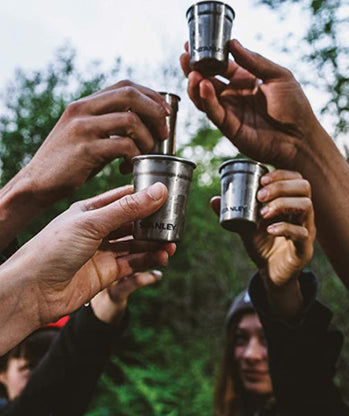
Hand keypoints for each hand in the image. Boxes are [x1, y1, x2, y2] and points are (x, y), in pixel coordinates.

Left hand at [1, 183, 174, 329]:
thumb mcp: (93, 222)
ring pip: (135, 244)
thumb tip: (159, 191)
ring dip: (153, 243)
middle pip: (132, 222)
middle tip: (174, 222)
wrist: (32, 291)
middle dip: (153, 222)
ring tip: (172, 243)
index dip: (144, 195)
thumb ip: (128, 208)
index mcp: (90, 210)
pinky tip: (162, 257)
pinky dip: (148, 260)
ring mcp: (103, 251)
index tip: (166, 193)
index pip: (123, 198)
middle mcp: (98, 230)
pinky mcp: (107, 272)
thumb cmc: (53, 249)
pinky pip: (133, 263)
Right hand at [20, 80, 169, 206]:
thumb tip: (144, 125)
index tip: (165, 113)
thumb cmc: (69, 161)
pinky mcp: (85, 149)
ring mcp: (83, 128)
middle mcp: (83, 109)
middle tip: (164, 134)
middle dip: (155, 112)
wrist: (38, 182)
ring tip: (146, 154)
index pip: (125, 85)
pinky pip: (123, 146)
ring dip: (147, 139)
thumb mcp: (87, 135)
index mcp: (85, 104)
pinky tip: (128, 167)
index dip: (151, 96)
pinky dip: (134, 156)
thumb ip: (109, 125)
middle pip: (130, 94)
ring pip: (130, 120)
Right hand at [180, 40, 319, 167]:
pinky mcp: (230, 128)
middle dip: (194, 70)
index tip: (193, 46)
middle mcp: (234, 95)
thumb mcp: (279, 76)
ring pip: (205, 98)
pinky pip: (214, 113)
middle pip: (207, 81)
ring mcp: (230, 112)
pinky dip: (207, 100)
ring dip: (196, 86)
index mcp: (245, 80)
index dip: (207, 56)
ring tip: (192, 73)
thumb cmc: (295, 107)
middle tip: (184, 58)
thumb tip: (233, 43)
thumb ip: (255, 61)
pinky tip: (203, 86)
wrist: (301, 138)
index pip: (220, 66)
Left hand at [211, 170, 314, 285]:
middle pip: (304, 187)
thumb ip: (234, 213)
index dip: (281, 175)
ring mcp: (306, 230)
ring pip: (306, 206)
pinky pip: (301, 233)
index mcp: (291, 204)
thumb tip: (214, 199)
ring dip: (282, 204)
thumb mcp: (246, 226)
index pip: (296, 179)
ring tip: (263, 212)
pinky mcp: (304, 248)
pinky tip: (269, 229)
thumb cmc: (263, 245)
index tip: (262, 179)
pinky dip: (284, 228)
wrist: (271, 273)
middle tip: (260, 195)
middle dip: (281, 186)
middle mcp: (302, 214)